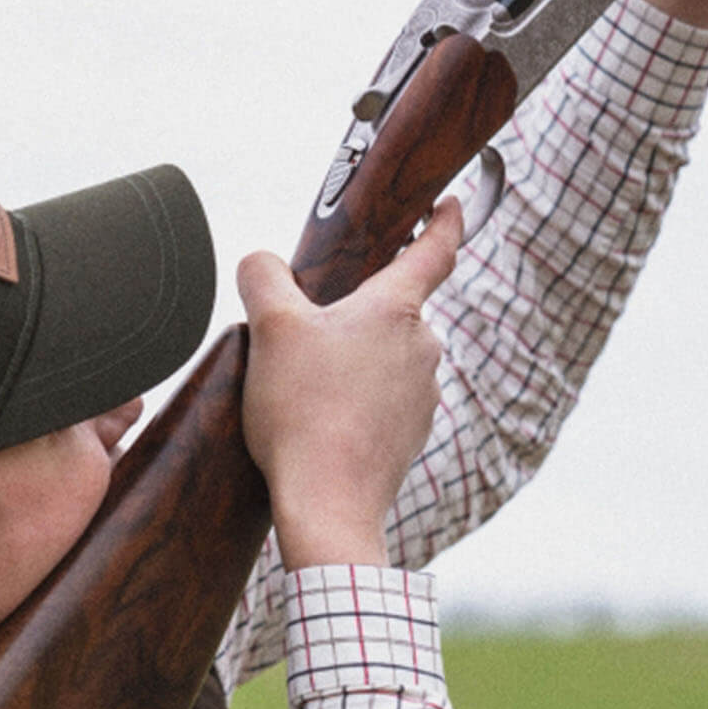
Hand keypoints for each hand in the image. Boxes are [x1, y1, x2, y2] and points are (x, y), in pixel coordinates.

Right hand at [237, 199, 462, 570]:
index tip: (446, 204)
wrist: (328, 504)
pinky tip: (319, 423)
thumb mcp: (269, 329)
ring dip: (351, 364)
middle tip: (304, 334)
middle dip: (354, 314)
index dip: (444, 219)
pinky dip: (354, 405)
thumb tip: (261, 263)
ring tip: (303, 391)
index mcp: (396, 310)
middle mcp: (422, 348)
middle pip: (391, 312)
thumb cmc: (303, 413)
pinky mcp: (409, 438)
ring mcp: (422, 397)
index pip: (436, 249)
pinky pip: (381, 404)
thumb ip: (263, 277)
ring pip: (385, 361)